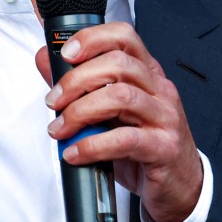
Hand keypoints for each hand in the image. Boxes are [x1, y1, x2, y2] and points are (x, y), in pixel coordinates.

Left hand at [35, 22, 202, 221]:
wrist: (177, 185)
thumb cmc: (141, 142)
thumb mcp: (107, 109)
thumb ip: (77, 83)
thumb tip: (45, 59)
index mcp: (146, 73)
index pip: (124, 37)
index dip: (92, 38)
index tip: (65, 54)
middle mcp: (159, 89)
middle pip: (118, 65)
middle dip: (76, 80)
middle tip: (53, 102)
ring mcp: (165, 117)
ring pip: (120, 97)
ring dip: (80, 112)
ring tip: (59, 129)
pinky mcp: (164, 148)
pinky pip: (125, 140)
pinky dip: (92, 145)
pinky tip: (75, 152)